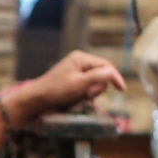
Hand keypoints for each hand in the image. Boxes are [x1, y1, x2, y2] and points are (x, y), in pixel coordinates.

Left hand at [6, 52, 125, 117]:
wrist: (36, 99)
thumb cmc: (56, 91)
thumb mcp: (79, 84)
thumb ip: (97, 77)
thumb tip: (113, 73)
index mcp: (81, 58)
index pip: (106, 65)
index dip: (115, 77)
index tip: (122, 89)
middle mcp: (79, 61)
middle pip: (101, 74)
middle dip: (97, 87)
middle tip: (86, 96)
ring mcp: (75, 70)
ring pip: (94, 82)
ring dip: (90, 92)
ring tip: (78, 98)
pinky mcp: (72, 79)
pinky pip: (85, 86)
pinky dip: (84, 94)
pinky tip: (75, 99)